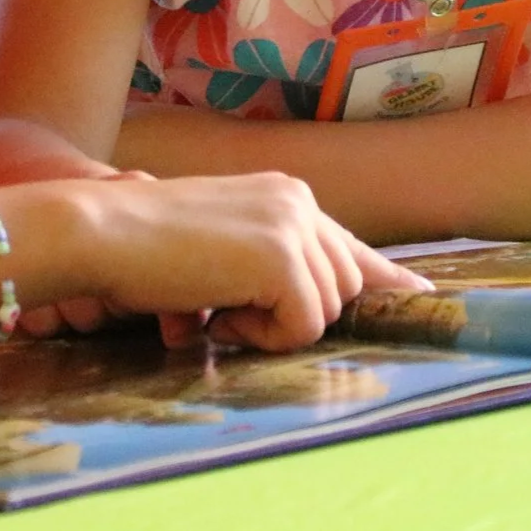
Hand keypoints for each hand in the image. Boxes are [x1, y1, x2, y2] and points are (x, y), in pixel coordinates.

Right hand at [72, 171, 429, 352]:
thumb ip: (276, 262)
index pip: (351, 247)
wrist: (105, 230)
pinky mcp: (283, 260)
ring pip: (326, 311)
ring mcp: (294, 226)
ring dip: (276, 327)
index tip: (425, 294)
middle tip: (236, 316)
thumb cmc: (149, 246)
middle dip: (300, 315)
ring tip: (221, 308)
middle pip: (344, 287)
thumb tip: (323, 303)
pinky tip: (221, 315)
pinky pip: (302, 326)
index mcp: (286, 194)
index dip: (387, 277)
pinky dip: (265, 337)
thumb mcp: (225, 246)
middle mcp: (299, 201)